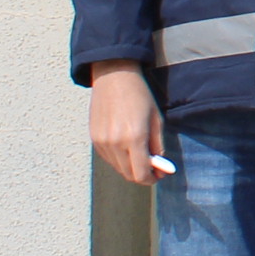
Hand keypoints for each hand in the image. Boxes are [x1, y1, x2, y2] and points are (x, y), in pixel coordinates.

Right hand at [89, 64, 168, 185]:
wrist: (114, 76)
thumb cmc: (139, 95)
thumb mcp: (156, 119)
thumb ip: (157, 145)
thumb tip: (160, 166)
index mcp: (134, 138)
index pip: (141, 174)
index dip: (151, 178)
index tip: (159, 175)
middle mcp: (115, 144)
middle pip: (128, 174)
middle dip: (142, 175)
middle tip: (153, 168)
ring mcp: (102, 142)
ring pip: (118, 168)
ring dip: (130, 167)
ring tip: (140, 153)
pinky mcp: (94, 139)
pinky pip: (108, 158)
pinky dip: (119, 158)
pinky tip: (126, 146)